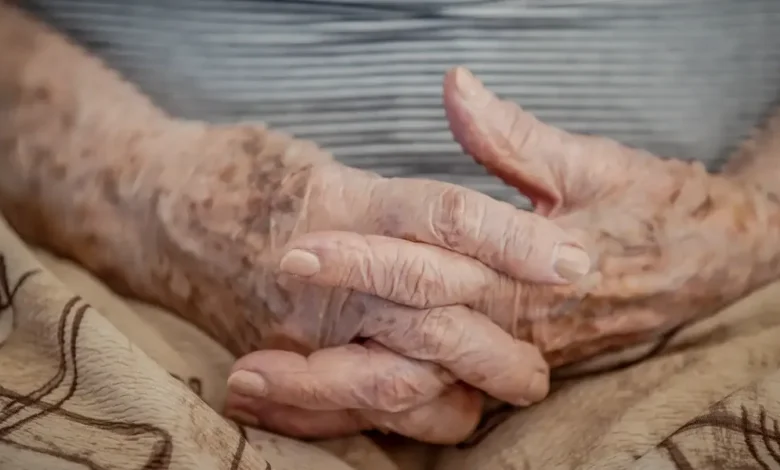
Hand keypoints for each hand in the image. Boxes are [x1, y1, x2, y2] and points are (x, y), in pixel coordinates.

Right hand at [149, 121, 587, 442]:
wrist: (153, 205)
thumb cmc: (247, 175)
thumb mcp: (329, 171)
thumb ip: (400, 208)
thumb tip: (480, 237)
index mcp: (347, 206)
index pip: (448, 223)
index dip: (516, 241)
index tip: (574, 263)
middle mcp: (329, 274)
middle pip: (435, 318)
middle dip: (498, 350)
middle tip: (538, 365)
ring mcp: (303, 325)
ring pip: (397, 381)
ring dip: (457, 397)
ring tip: (499, 397)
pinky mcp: (280, 360)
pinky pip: (344, 412)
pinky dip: (396, 420)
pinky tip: (439, 416)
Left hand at [237, 67, 779, 437]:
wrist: (711, 262)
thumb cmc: (654, 209)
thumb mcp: (591, 165)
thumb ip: (515, 138)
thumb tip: (455, 87)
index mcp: (525, 279)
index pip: (428, 276)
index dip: (358, 263)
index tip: (295, 253)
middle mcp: (510, 333)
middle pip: (403, 358)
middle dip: (321, 360)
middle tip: (243, 358)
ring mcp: (505, 362)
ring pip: (407, 400)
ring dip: (329, 404)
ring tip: (256, 395)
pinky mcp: (501, 372)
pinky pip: (426, 408)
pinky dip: (365, 413)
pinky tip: (307, 410)